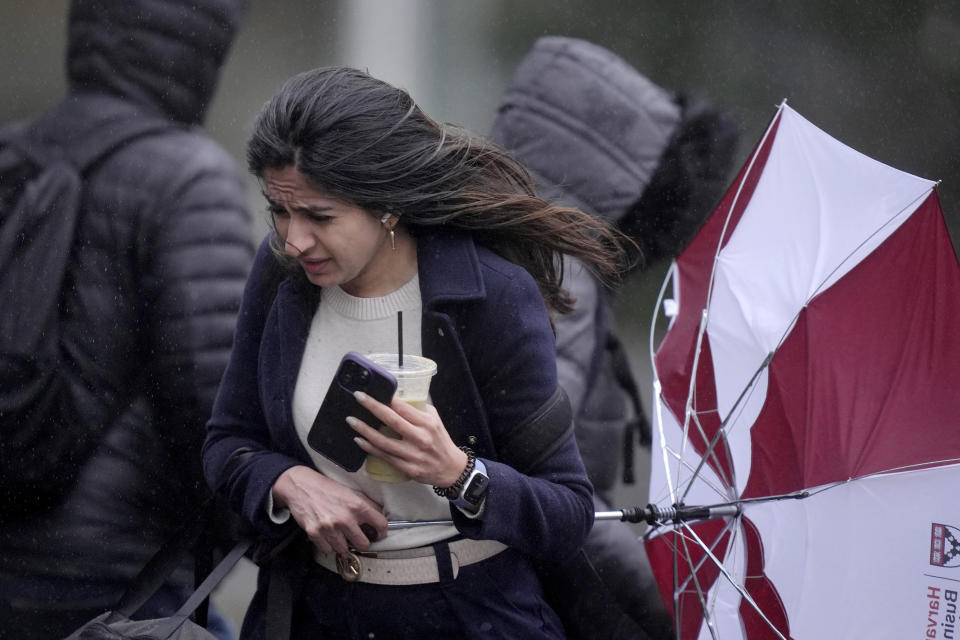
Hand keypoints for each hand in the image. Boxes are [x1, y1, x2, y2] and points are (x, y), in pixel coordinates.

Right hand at [271, 465, 387, 554]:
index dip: (382, 532)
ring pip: (345, 550)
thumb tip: (380, 515)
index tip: (379, 534)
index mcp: (357, 505)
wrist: (302, 486)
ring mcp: (329, 527)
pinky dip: (328, 546)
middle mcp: (345, 518)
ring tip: (341, 536)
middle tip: (359, 539)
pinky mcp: (315, 533)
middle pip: (364, 544)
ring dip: (344, 545)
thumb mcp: (351, 492)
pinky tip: (328, 536)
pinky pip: (328, 550)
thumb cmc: (328, 489)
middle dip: (362, 543)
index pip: (381, 525)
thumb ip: (367, 504)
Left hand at [348, 391, 467, 488]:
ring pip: (384, 442)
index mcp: (427, 423)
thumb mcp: (435, 421)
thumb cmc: (440, 441)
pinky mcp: (407, 468)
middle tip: (358, 397)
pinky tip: (359, 440)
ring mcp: (413, 454)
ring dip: (365, 430)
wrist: (450, 469)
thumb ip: (418, 410)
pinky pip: (384, 456)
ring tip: (351, 421)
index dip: (387, 398)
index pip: (404, 408)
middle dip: (373, 407)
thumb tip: (397, 399)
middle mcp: (420, 438)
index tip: (372, 391)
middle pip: (392, 421)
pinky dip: (370, 448)